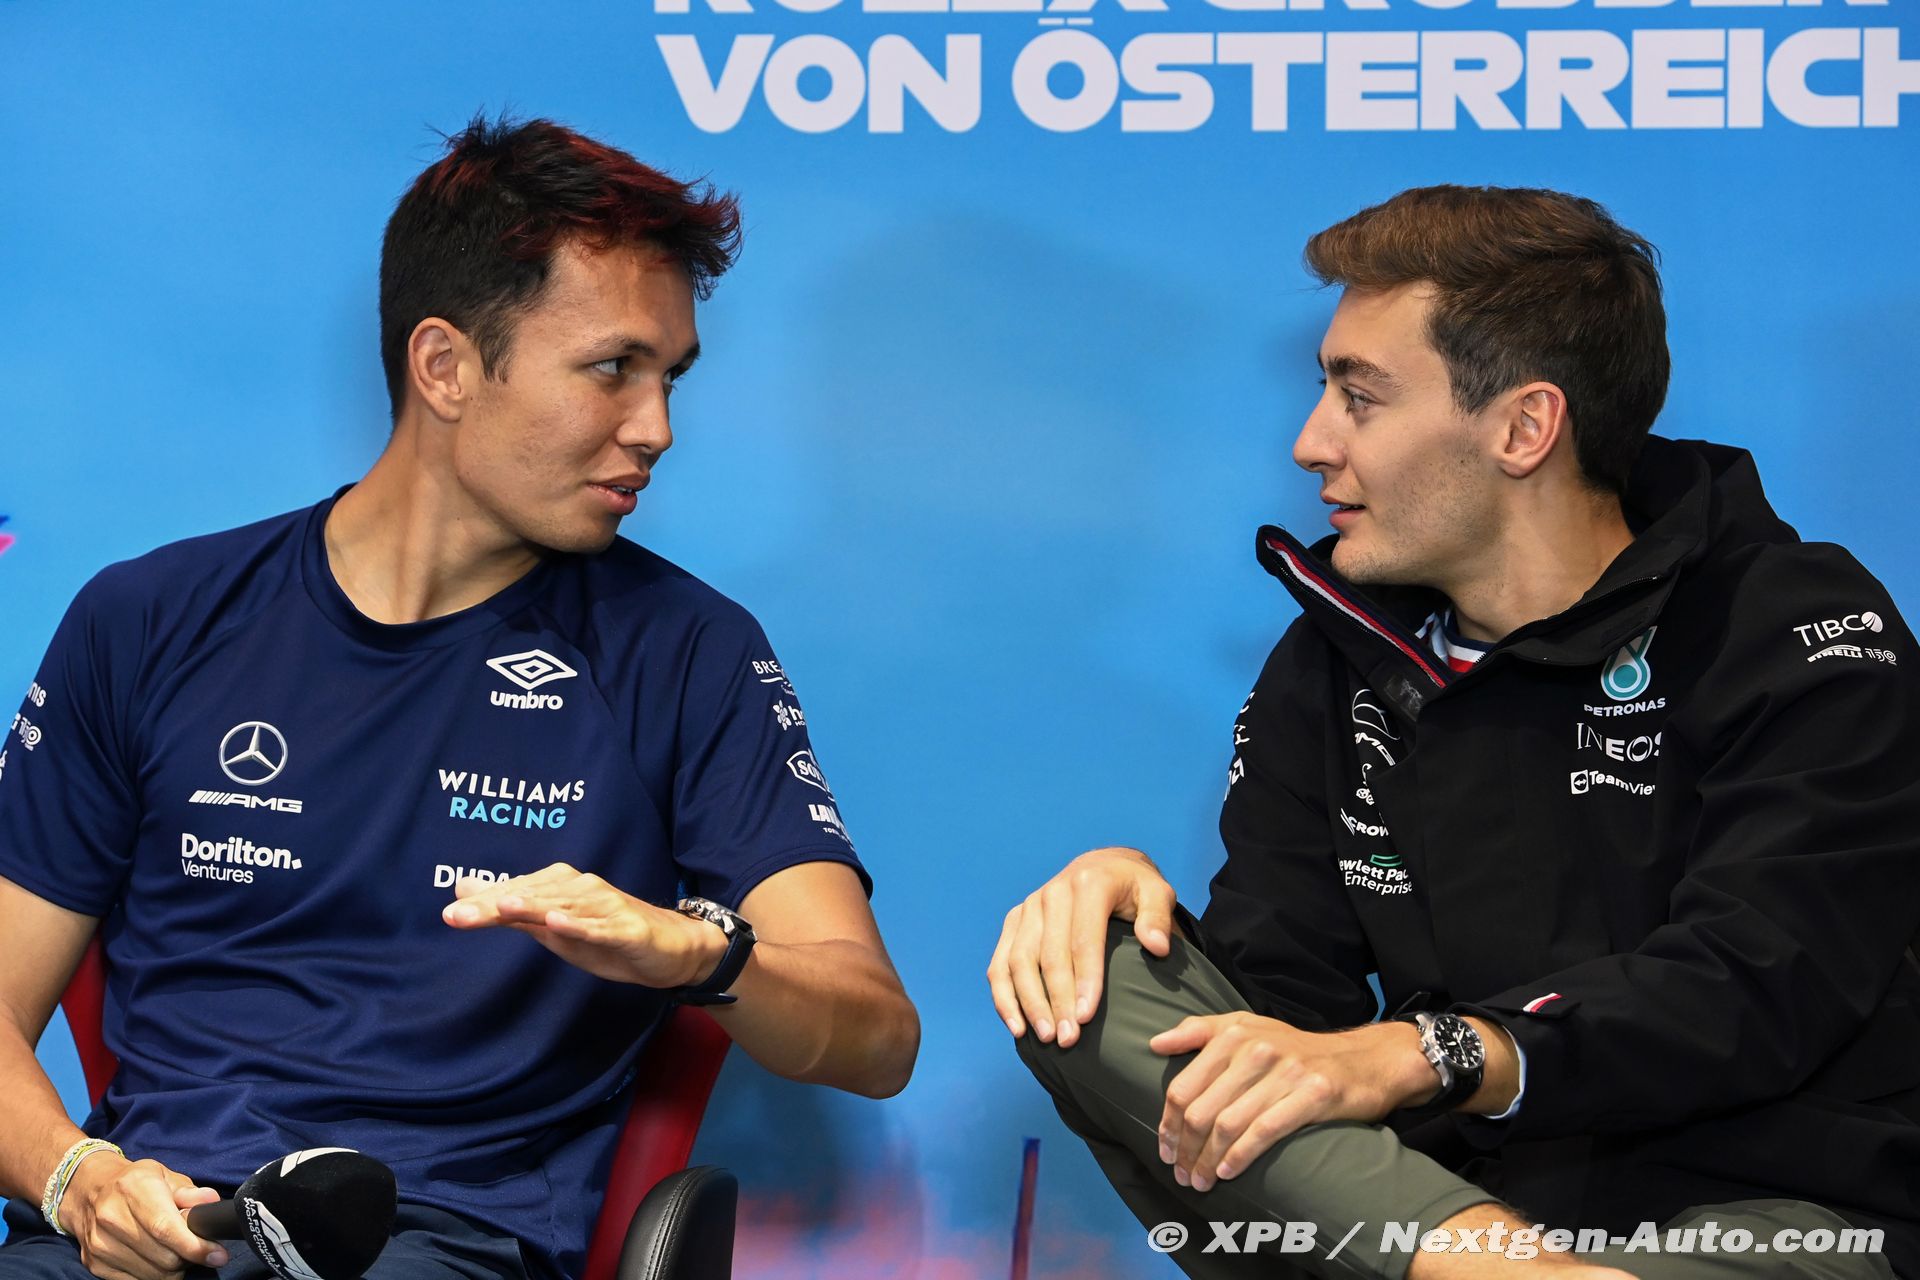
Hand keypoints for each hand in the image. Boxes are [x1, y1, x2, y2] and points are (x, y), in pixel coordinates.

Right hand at [60, 1151, 228, 1279]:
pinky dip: (153, 1274)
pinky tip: (156, 1257)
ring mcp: (100, 1243)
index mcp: (134, 1189)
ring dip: (172, 1268)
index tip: (216, 1255)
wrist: (89, 1192)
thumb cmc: (135, 1183)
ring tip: (174, 1250)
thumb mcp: (164, 1176)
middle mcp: (112, 1217)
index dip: (194, 1246)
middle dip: (187, 1257)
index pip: (165, 1228)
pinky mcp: (94, 1263)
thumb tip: (211, 1202)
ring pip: (151, 1274)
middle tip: (195, 1247)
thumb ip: (189, 1192)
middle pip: (162, 1256)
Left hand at [441, 863, 722, 988]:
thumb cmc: (605, 934)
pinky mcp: (626, 928)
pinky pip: (600, 927)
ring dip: (533, 906)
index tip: (450, 913)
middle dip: (495, 906)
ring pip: (564, 907)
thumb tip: (461, 889)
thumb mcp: (553, 928)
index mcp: (560, 888)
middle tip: (458, 914)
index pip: (516, 894)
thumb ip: (510, 911)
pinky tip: (559, 923)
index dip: (483, 905)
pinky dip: (580, 924)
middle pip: (533, 898)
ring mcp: (605, 907)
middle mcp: (581, 890)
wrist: (668, 949)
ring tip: (503, 907)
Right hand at [987, 846, 1176, 1046]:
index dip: (1084, 980)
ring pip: (1018, 960)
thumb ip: (1158, 917)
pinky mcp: (1014, 921)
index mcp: (1088, 883)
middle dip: (1056, 1000)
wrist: (1104, 867)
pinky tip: (1017, 1027)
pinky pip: (1000, 963)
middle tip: (1068, 1039)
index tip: (1087, 1017)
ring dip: (1029, 1003)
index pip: (1084, 939)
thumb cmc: (1134, 889)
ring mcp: (1029, 906)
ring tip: (1046, 1038)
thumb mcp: (1157, 893)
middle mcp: (1052, 892)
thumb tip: (1156, 946)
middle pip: (1048, 954)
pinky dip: (1004, 997)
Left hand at [1151, 1013, 1427, 1191]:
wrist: (1366, 1059)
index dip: (1168, 1123)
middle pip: (1201, 1110)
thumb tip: (1155, 1043)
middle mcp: (1255, 1050)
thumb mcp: (1249, 1027)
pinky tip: (1227, 1172)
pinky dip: (1240, 1156)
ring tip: (1200, 1181)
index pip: (1184, 1086)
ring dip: (1207, 1160)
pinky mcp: (1312, 1094)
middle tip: (1180, 1174)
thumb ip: (1199, 1031)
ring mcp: (1285, 1072)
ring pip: (1228, 1124)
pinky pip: (1264, 1131)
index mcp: (1233, 1034)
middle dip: (1185, 1149)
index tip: (1165, 1149)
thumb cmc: (1297, 1050)